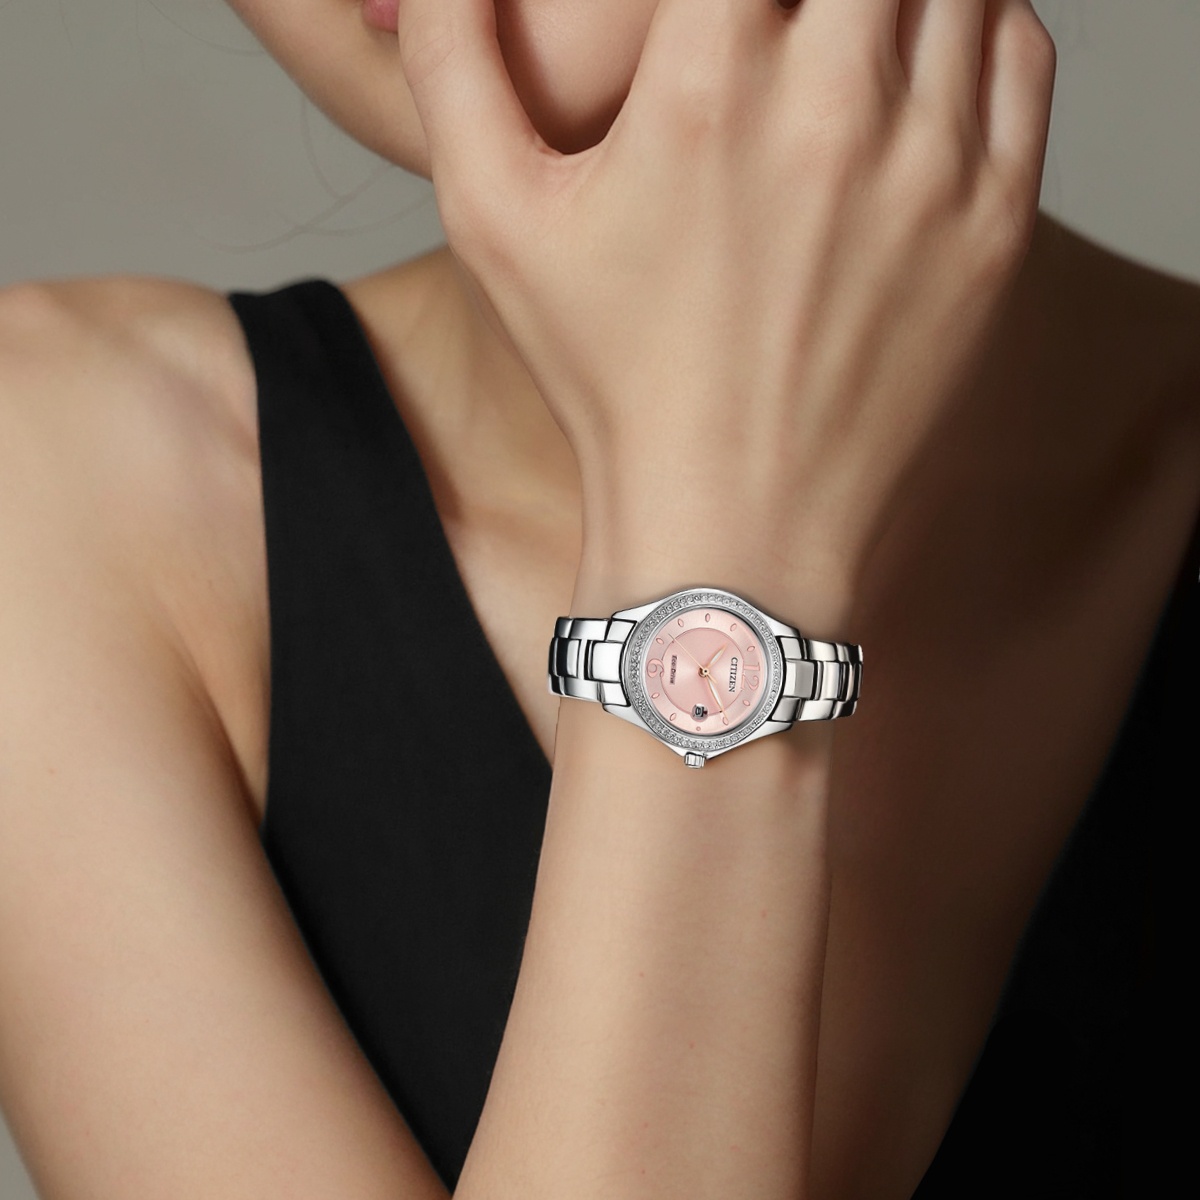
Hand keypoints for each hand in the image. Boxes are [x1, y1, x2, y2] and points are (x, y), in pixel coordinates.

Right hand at [397, 0, 1054, 590]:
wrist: (733, 525)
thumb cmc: (613, 384)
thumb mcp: (493, 224)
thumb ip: (454, 63)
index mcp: (708, 84)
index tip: (721, 9)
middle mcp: (835, 104)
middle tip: (777, 24)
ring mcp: (932, 166)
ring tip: (842, 31)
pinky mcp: (994, 226)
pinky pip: (1019, 54)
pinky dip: (980, 22)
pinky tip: (921, 62)